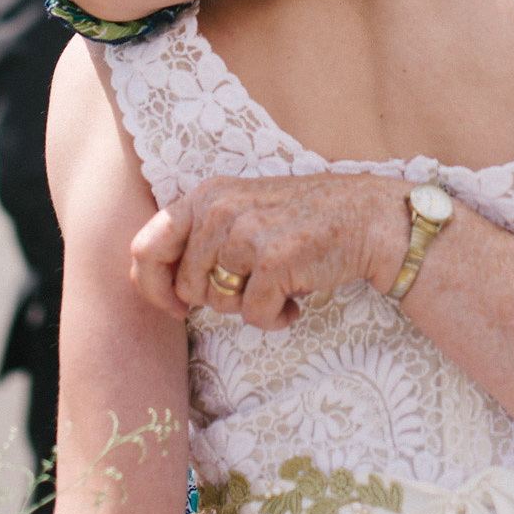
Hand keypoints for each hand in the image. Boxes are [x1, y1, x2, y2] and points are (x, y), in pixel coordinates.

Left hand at [129, 173, 408, 328]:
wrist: (368, 218)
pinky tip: (296, 300)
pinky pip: (253, 316)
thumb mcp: (243, 209)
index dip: (152, 287)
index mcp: (206, 195)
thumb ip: (200, 236)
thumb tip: (153, 283)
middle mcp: (219, 210)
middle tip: (253, 285)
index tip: (176, 307)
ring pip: (219, 303)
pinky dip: (276, 318)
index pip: (145, 248)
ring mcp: (245, 234)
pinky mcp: (272, 261)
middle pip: (186, 287)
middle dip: (218, 299)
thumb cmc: (303, 220)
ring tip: (279, 285)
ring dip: (250, 307)